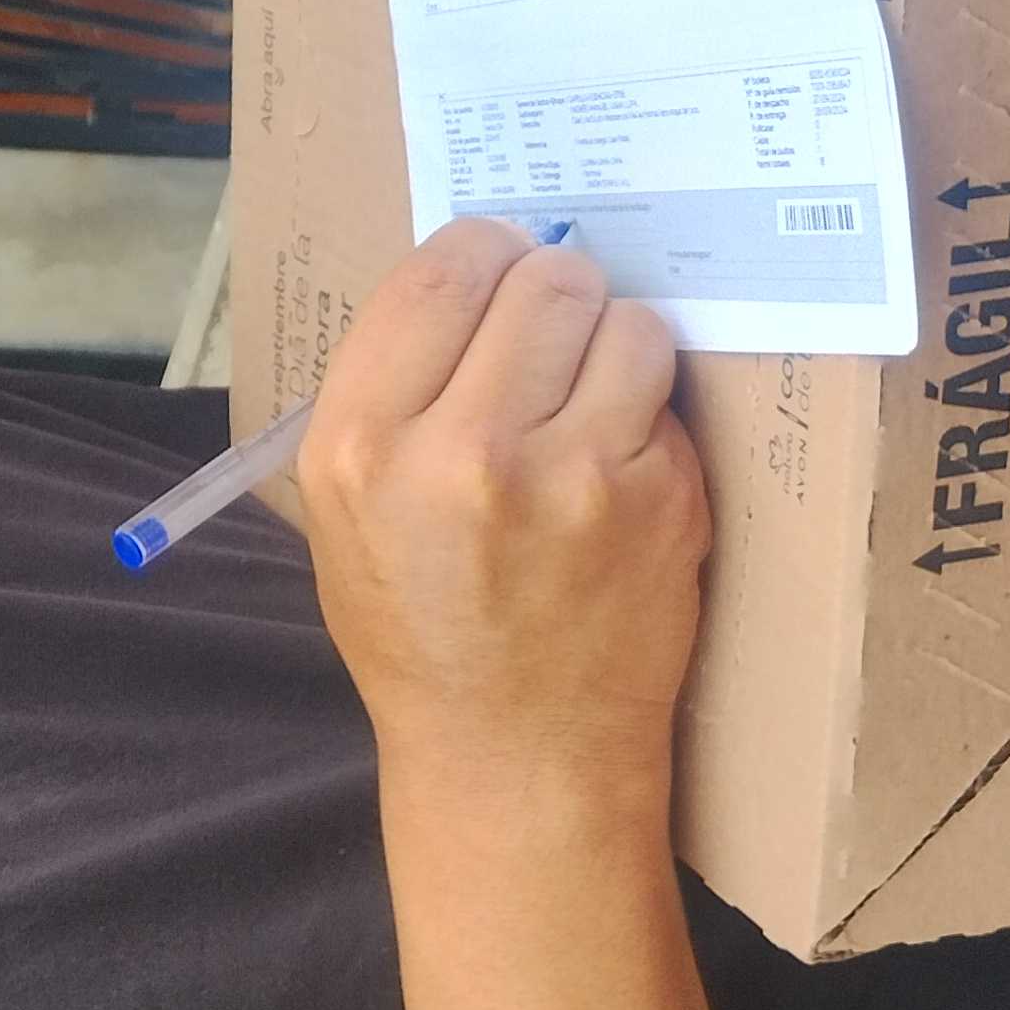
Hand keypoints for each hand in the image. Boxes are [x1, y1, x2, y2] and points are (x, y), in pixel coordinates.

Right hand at [297, 220, 709, 815]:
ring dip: (611, 344)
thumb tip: (469, 276)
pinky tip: (618, 462)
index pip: (438, 272)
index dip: (479, 254)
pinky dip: (647, 411)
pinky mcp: (660, 501)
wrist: (514, 755)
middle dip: (552, 292)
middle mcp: (462, 452)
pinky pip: (666, 394)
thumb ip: (391, 391)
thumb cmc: (420, 628)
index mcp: (361, 444)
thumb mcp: (343, 510)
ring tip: (588, 396)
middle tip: (549, 334)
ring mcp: (573, 476)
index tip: (494, 271)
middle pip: (542, 279)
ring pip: (623, 322)